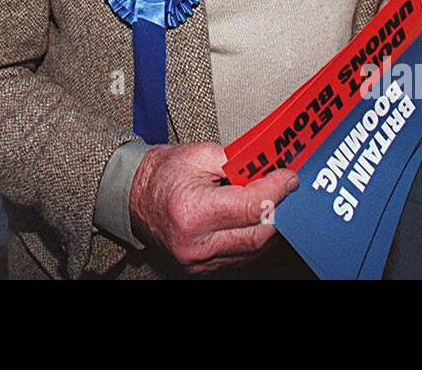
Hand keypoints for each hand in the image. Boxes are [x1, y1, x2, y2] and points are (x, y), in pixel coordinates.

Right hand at [129, 142, 297, 273]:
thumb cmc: (161, 174)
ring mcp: (199, 260)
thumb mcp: (199, 154)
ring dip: (266, 224)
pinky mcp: (201, 267)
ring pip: (253, 248)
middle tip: (284, 188)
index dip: (276, 190)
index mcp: (193, 212)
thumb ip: (238, 161)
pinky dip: (251, 236)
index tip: (288, 177)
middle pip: (258, 233)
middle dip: (276, 209)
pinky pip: (240, 256)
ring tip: (267, 200)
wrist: (133, 196)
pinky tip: (252, 218)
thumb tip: (270, 167)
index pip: (251, 207)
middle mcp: (196, 243)